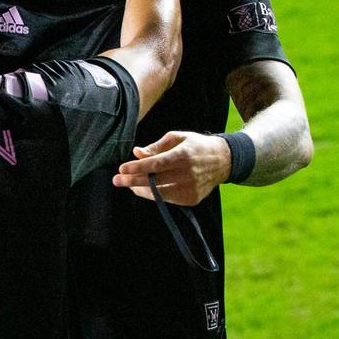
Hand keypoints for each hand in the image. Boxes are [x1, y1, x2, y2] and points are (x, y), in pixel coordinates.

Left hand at [112, 131, 230, 205]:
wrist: (223, 161)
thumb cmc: (195, 146)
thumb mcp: (177, 138)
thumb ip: (156, 146)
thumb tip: (137, 153)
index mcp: (183, 155)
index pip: (156, 164)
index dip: (138, 167)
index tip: (122, 168)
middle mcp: (188, 173)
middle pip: (155, 180)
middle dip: (132, 181)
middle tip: (116, 180)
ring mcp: (191, 188)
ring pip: (159, 193)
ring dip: (140, 189)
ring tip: (129, 184)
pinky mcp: (192, 199)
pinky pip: (167, 199)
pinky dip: (154, 195)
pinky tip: (144, 189)